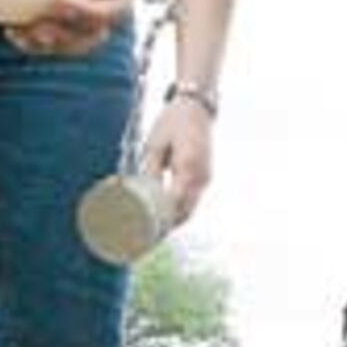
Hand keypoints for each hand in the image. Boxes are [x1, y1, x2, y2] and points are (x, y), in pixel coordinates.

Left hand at [7, 0, 130, 55]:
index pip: (116, 6)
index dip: (91, 16)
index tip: (58, 4)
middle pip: (92, 32)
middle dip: (63, 40)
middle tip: (34, 30)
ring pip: (69, 37)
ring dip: (45, 46)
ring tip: (17, 35)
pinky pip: (46, 26)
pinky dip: (29, 38)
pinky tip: (10, 34)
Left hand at [140, 102, 214, 226]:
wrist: (197, 106)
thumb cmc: (173, 121)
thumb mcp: (155, 145)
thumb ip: (150, 171)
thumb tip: (141, 196)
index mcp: (188, 169)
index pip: (174, 206)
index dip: (160, 224)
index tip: (146, 235)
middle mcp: (201, 177)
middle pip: (184, 213)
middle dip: (166, 229)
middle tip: (145, 240)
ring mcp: (205, 177)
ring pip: (189, 209)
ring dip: (172, 221)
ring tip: (151, 232)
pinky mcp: (204, 176)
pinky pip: (192, 200)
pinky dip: (179, 211)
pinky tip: (164, 216)